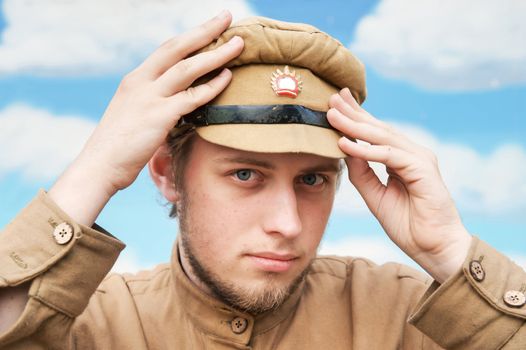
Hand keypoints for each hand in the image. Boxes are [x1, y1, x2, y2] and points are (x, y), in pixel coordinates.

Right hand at [48, 10, 243, 225]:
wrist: (100, 166)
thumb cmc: (118, 145)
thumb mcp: (133, 113)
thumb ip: (153, 100)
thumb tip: (176, 99)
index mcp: (136, 79)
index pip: (167, 49)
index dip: (190, 36)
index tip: (210, 26)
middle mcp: (142, 81)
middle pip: (178, 47)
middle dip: (205, 30)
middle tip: (227, 16)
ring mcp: (150, 97)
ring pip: (189, 67)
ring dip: (216, 54)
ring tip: (238, 44)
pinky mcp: (159, 116)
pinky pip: (192, 97)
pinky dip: (212, 86)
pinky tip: (228, 77)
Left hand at [327, 88, 471, 282]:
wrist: (434, 248)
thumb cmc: (408, 225)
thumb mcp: (375, 196)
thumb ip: (362, 173)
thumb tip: (345, 150)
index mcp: (401, 159)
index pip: (375, 134)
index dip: (355, 118)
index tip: (335, 105)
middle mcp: (412, 154)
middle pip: (378, 128)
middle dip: (354, 113)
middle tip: (332, 97)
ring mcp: (420, 159)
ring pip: (383, 137)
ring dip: (356, 125)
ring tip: (333, 115)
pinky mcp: (423, 170)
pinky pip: (389, 156)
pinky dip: (366, 150)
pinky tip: (346, 144)